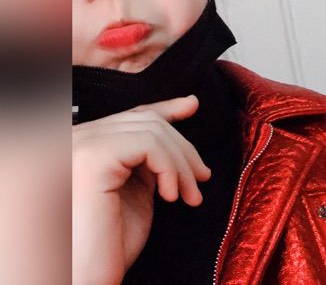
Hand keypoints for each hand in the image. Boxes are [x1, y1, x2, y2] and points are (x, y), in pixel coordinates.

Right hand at [72, 95, 210, 284]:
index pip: (129, 115)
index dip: (164, 108)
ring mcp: (79, 144)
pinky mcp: (91, 158)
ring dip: (182, 164)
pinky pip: (148, 145)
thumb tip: (182, 115)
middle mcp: (74, 137)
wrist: (87, 280)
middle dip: (183, 147)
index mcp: (82, 144)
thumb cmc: (109, 244)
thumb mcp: (136, 188)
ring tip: (191, 196)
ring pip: (152, 130)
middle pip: (144, 120)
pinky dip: (170, 168)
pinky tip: (171, 196)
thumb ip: (149, 155)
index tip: (191, 105)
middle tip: (203, 177)